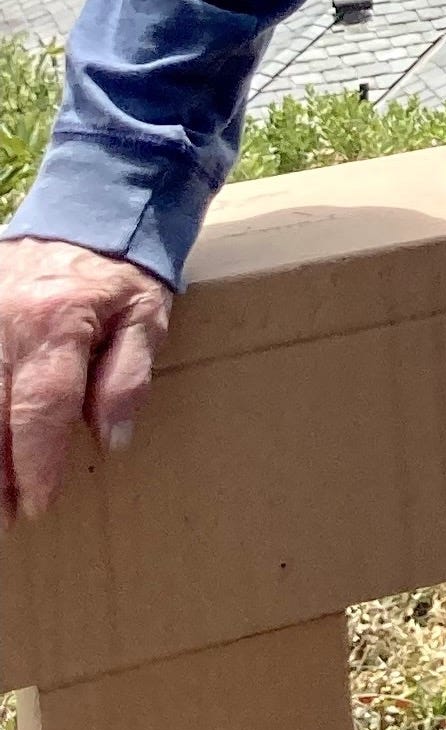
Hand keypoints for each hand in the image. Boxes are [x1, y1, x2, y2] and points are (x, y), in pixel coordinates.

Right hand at [0, 237, 171, 525]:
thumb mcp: (147, 318)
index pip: (41, 408)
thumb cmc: (123, 273)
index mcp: (57, 322)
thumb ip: (127, 378)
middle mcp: (4, 321)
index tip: (37, 505)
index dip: (35, 463)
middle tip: (4, 519)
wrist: (89, 210)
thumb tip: (112, 439)